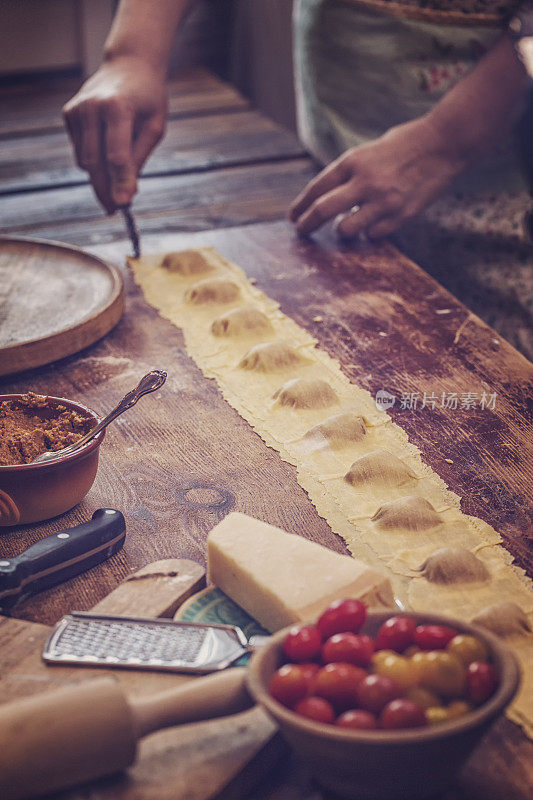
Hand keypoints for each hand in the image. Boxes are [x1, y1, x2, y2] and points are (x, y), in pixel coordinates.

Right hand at [63, 56, 166, 212]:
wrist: (129, 65)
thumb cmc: (148, 98)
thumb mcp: (155, 127)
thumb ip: (139, 157)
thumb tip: (126, 192)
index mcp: (117, 107)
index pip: (117, 155)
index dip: (120, 183)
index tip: (124, 205)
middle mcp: (91, 107)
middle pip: (96, 162)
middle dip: (105, 189)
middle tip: (115, 210)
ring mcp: (77, 109)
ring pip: (85, 161)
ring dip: (100, 179)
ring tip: (116, 188)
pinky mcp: (68, 114)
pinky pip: (80, 151)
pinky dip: (93, 162)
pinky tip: (106, 156)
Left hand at [289, 116, 465, 239]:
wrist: (445, 144)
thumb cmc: (405, 144)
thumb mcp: (370, 151)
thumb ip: (349, 173)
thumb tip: (327, 198)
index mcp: (354, 161)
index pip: (317, 188)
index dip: (301, 205)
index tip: (294, 216)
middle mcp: (365, 181)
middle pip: (323, 210)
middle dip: (306, 224)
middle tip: (301, 231)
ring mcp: (383, 201)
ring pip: (346, 230)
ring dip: (342, 231)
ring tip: (345, 227)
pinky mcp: (401, 216)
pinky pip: (373, 235)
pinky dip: (370, 232)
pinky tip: (373, 224)